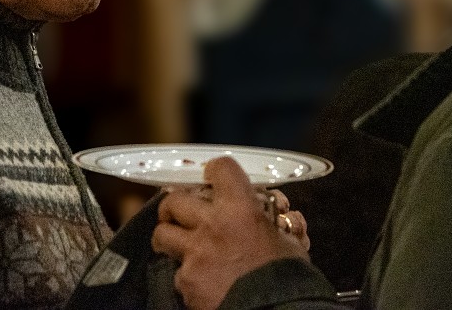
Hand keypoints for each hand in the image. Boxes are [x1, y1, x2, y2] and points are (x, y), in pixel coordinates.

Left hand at [152, 157, 310, 309]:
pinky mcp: (187, 281)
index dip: (215, 171)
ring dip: (168, 237)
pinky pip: (177, 273)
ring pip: (162, 234)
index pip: (221, 169)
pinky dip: (187, 276)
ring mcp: (195, 254)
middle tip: (179, 212)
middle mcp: (212, 225)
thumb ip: (281, 225)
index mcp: (241, 209)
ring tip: (176, 245)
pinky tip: (201, 280)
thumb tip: (286, 219)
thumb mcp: (290, 243)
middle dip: (174, 205)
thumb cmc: (287, 278)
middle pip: (174, 200)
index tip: (213, 176)